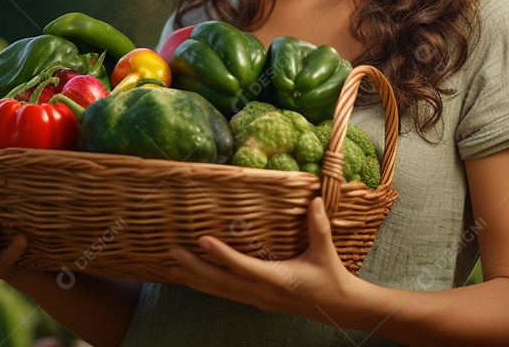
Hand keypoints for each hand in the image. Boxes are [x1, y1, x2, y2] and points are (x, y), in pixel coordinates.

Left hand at [168, 197, 360, 324]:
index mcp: (277, 279)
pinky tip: (193, 278)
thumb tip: (315, 201)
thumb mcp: (326, 252)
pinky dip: (207, 285)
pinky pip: (226, 293)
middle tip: (172, 254)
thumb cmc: (331, 277)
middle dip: (194, 268)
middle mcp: (262, 292)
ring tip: (171, 268)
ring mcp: (257, 299)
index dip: (221, 255)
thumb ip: (319, 227)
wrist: (337, 307)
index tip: (201, 240)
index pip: (243, 267)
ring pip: (220, 291)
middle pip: (222, 282)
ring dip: (195, 279)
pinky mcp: (257, 300)